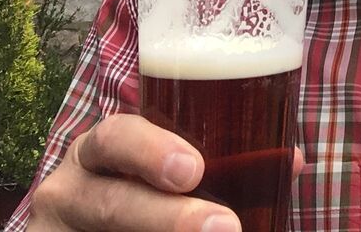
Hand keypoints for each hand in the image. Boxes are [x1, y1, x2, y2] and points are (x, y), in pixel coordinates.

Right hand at [28, 114, 253, 231]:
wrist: (92, 228)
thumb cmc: (137, 192)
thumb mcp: (158, 173)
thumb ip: (218, 164)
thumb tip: (292, 162)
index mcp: (96, 153)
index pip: (114, 138)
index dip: (151, 150)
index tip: (193, 169)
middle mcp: (68, 192)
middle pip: (110, 203)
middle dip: (167, 217)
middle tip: (225, 226)